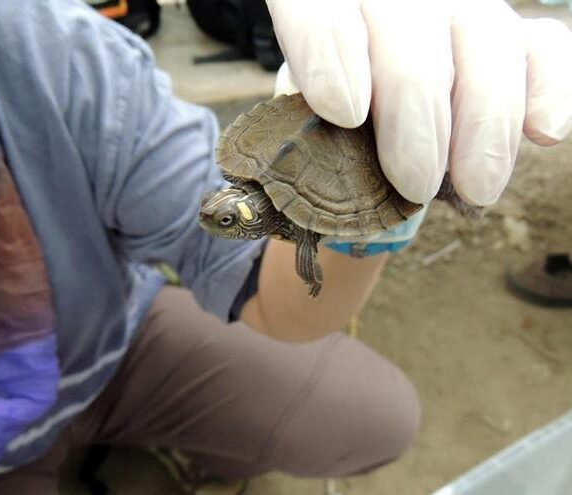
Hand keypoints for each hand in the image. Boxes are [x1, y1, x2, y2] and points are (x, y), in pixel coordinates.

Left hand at [267, 0, 571, 205]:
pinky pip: (540, 46)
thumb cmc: (319, 128)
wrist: (361, 112)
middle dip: (415, 109)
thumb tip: (262, 200)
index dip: (331, 50)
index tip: (346, 111)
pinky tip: (543, 134)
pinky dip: (547, 87)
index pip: (318, 8)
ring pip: (484, 35)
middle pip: (409, 26)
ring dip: (484, 118)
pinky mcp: (504, 37)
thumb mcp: (287, 133)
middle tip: (414, 182)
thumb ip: (282, 150)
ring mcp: (454, 12)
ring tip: (474, 189)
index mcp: (320, 6)